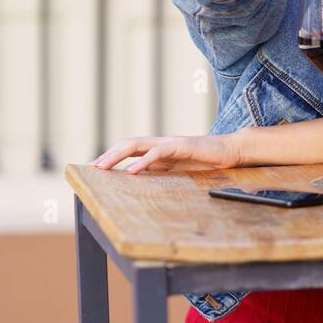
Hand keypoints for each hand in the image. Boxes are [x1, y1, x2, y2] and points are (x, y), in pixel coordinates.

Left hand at [91, 133, 241, 173]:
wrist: (230, 151)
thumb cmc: (208, 161)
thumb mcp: (180, 170)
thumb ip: (163, 171)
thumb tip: (141, 180)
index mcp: (160, 149)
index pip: (130, 150)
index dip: (112, 157)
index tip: (95, 168)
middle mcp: (161, 143)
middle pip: (128, 144)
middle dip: (108, 155)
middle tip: (91, 167)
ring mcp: (170, 143)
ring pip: (136, 145)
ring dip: (117, 155)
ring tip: (102, 167)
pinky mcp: (181, 146)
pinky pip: (157, 153)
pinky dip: (142, 161)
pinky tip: (131, 171)